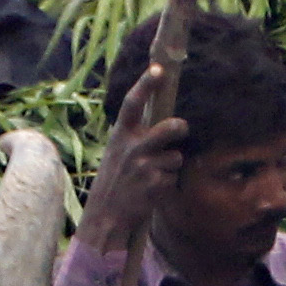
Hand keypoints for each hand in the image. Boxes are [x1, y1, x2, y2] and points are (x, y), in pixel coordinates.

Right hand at [76, 52, 189, 255]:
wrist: (105, 216)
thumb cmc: (114, 180)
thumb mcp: (116, 152)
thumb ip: (134, 136)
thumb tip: (161, 120)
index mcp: (120, 136)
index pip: (132, 104)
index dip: (146, 84)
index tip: (158, 69)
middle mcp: (132, 148)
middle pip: (170, 128)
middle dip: (180, 128)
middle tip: (180, 129)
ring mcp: (145, 166)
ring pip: (175, 158)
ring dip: (169, 166)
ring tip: (151, 176)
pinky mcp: (155, 185)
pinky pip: (173, 178)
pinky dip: (166, 185)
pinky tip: (150, 191)